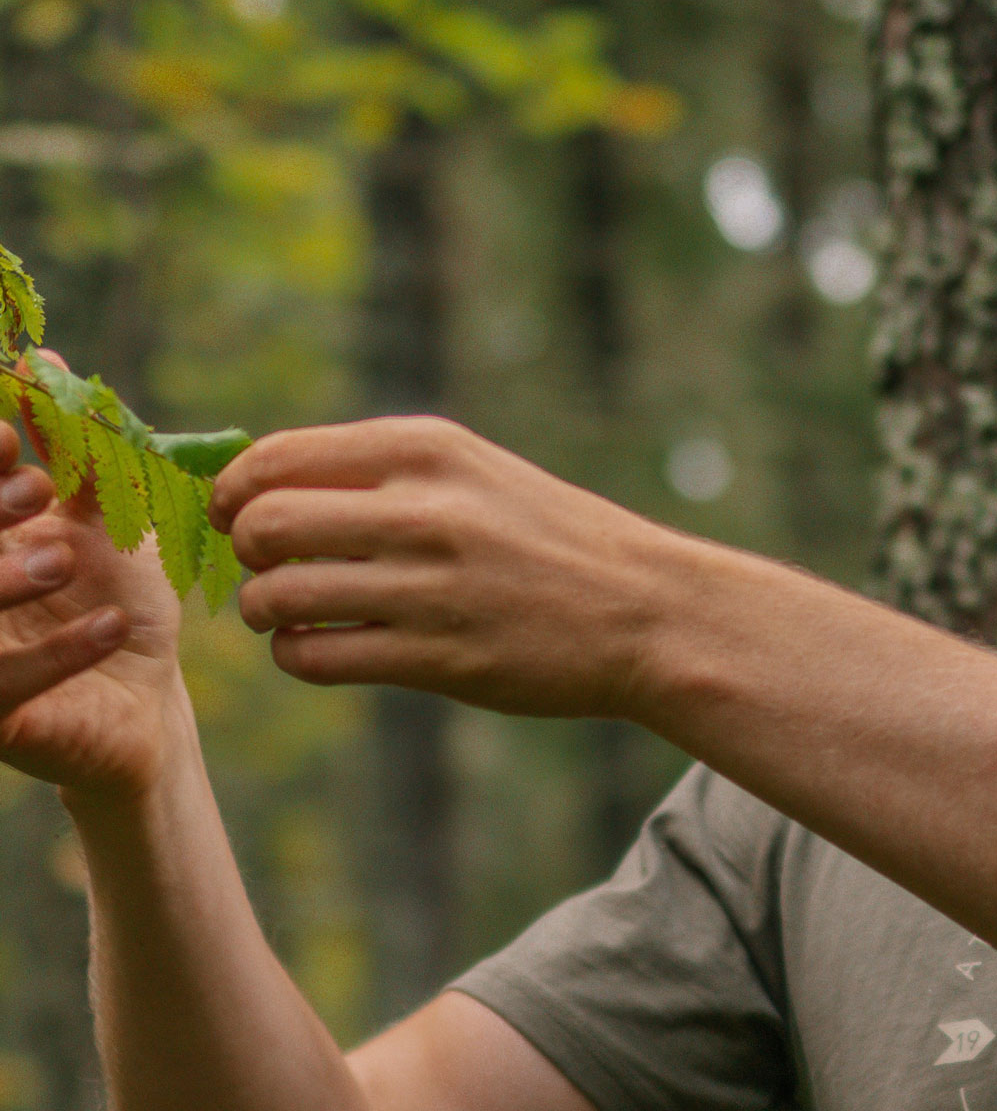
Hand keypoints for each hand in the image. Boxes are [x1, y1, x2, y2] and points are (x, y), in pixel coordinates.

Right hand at [0, 419, 184, 798]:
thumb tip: (47, 361)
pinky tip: (113, 626)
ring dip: (5, 577)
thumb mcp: (108, 520)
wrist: (146, 705)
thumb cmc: (118, 602)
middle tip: (33, 491)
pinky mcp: (1, 721)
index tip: (7, 437)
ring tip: (64, 557)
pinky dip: (59, 652)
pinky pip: (5, 687)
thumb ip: (79, 452)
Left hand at [212, 415, 663, 716]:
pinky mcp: (441, 659)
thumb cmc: (551, 541)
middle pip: (266, 524)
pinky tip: (320, 649)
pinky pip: (318, 657)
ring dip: (266, 610)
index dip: (233, 491)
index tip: (237, 516)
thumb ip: (379, 472)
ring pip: (282, 596)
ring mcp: (433, 589)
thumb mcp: (474, 474)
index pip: (276, 456)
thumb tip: (260, 486)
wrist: (648, 613)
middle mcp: (426, 512)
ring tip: (291, 614)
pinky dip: (298, 655)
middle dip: (248, 553)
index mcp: (428, 451)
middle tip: (270, 569)